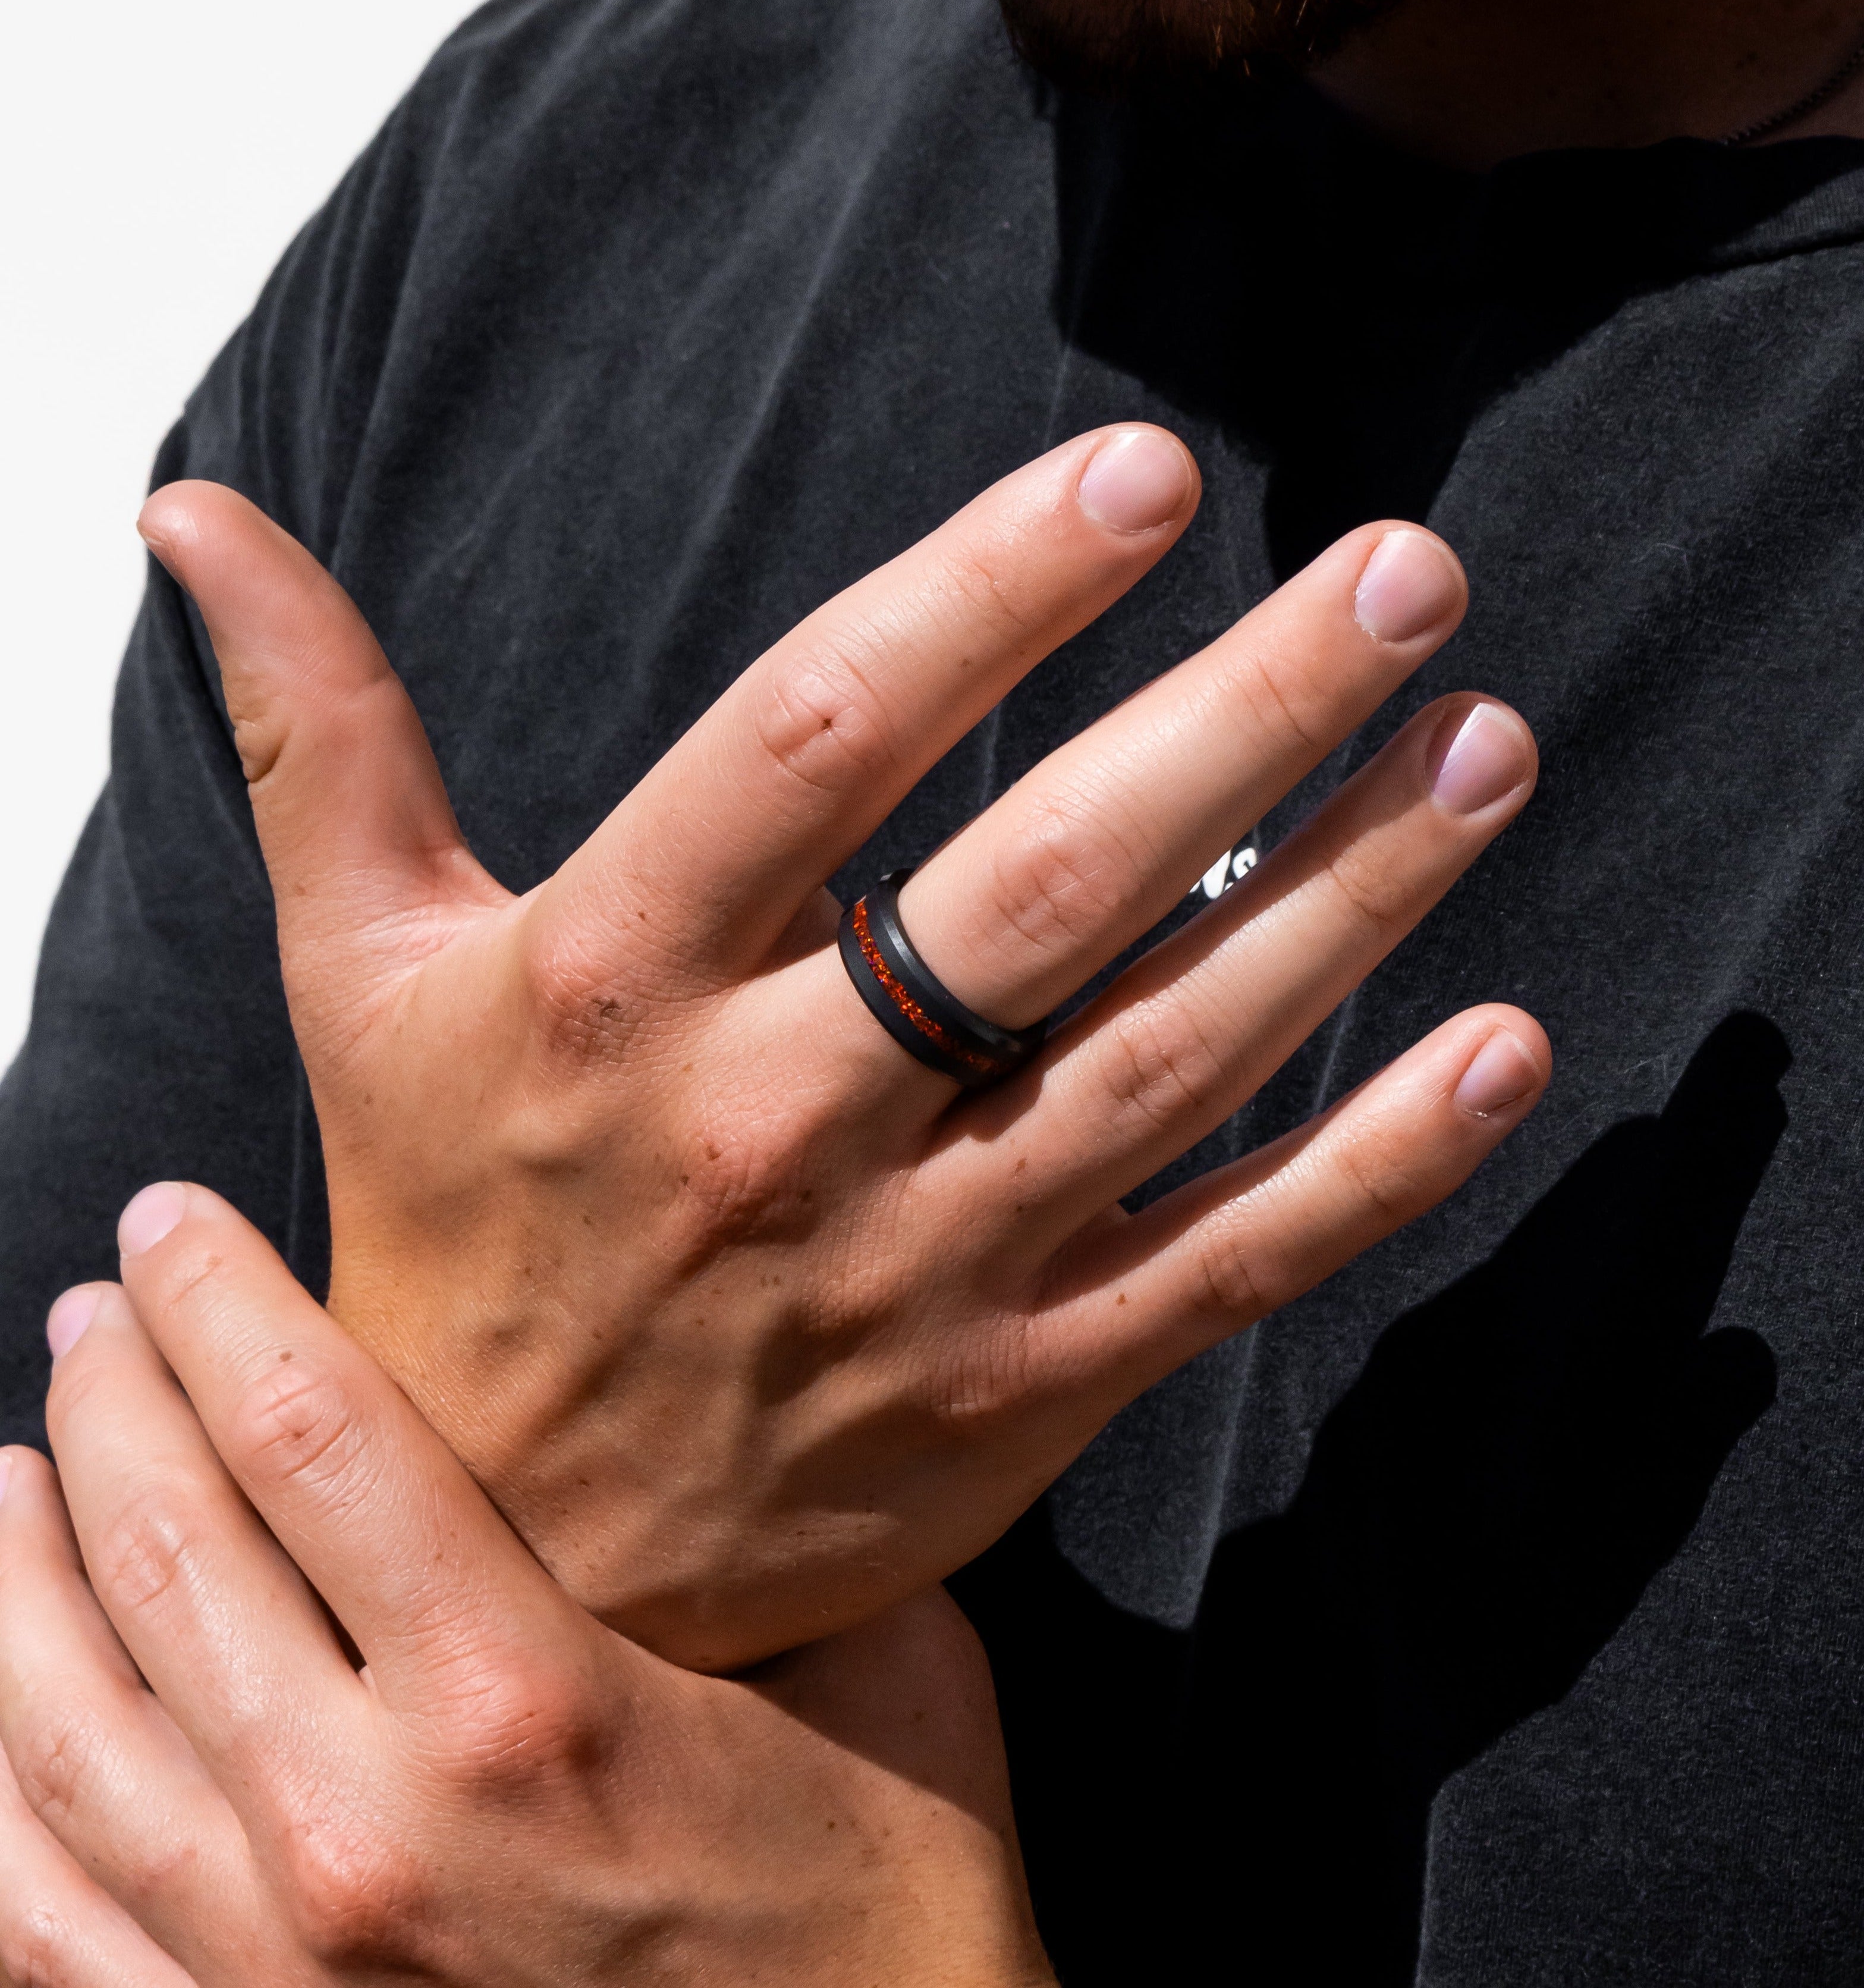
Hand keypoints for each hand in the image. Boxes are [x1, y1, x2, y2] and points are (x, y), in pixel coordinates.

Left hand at [0, 1189, 1052, 1987]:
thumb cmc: (890, 1895)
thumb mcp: (876, 1665)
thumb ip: (762, 1532)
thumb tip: (700, 1403)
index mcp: (525, 1702)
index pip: (311, 1437)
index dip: (218, 1305)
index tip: (170, 1226)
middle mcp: (367, 1828)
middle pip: (168, 1554)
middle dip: (109, 1401)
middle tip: (94, 1313)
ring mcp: (278, 1967)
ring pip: (61, 1728)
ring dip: (17, 1577)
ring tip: (8, 1474)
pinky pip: (43, 1918)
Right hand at [137, 424, 1548, 1669]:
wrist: (512, 1546)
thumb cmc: (450, 1220)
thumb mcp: (362, 977)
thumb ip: (318, 741)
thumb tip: (197, 517)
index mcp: (611, 991)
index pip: (816, 747)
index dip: (986, 596)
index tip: (1146, 479)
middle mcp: (774, 1124)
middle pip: (1043, 889)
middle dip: (1243, 718)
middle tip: (1409, 570)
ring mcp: (919, 1270)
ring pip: (1173, 1059)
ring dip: (1352, 899)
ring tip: (1487, 745)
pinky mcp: (1023, 1386)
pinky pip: (1227, 1260)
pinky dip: (1378, 1161)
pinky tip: (1505, 1045)